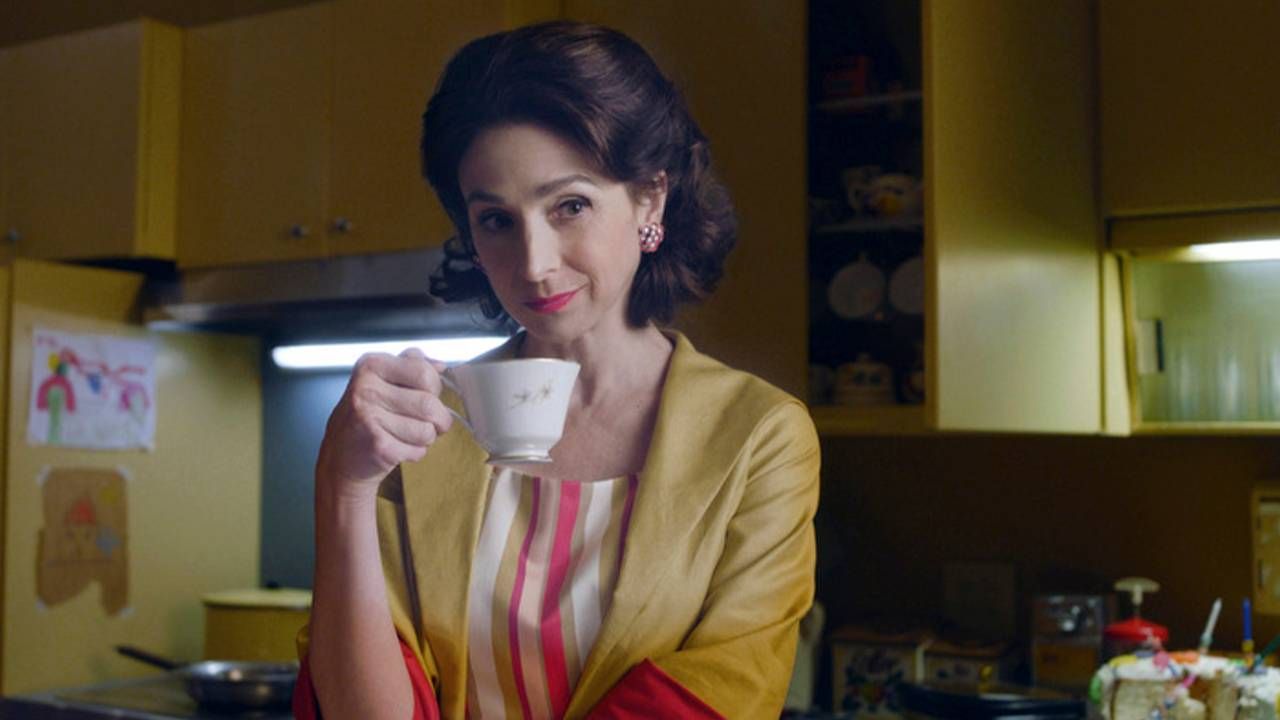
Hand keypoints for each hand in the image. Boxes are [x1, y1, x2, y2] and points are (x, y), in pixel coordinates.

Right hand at [315, 348, 453, 497]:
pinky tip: (397, 446)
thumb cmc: (366, 417)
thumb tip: (440, 365)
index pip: (424, 372)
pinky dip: (414, 452)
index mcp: (371, 366)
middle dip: (438, 418)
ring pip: (427, 430)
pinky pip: (417, 450)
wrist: (340, 455)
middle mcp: (366, 388)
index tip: (426, 394)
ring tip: (407, 435)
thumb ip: (412, 366)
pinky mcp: (377, 446)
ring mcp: (369, 417)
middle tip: (426, 422)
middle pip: (430, 404)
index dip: (435, 388)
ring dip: (426, 438)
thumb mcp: (382, 381)